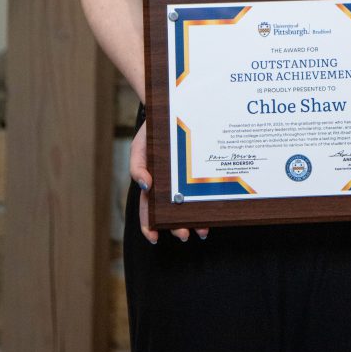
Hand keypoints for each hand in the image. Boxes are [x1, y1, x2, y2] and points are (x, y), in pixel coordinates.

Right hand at [130, 120, 208, 242]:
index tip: (154, 238)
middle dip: (176, 227)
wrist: (171, 112)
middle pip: (171, 212)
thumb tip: (145, 185)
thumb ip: (137, 167)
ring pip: (190, 206)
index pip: (148, 210)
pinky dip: (207, 202)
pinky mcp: (199, 173)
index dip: (149, 226)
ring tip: (202, 231)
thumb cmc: (150, 133)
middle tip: (184, 235)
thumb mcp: (138, 149)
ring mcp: (185, 180)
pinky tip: (213, 209)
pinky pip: (203, 190)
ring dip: (195, 221)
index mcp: (152, 184)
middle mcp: (169, 186)